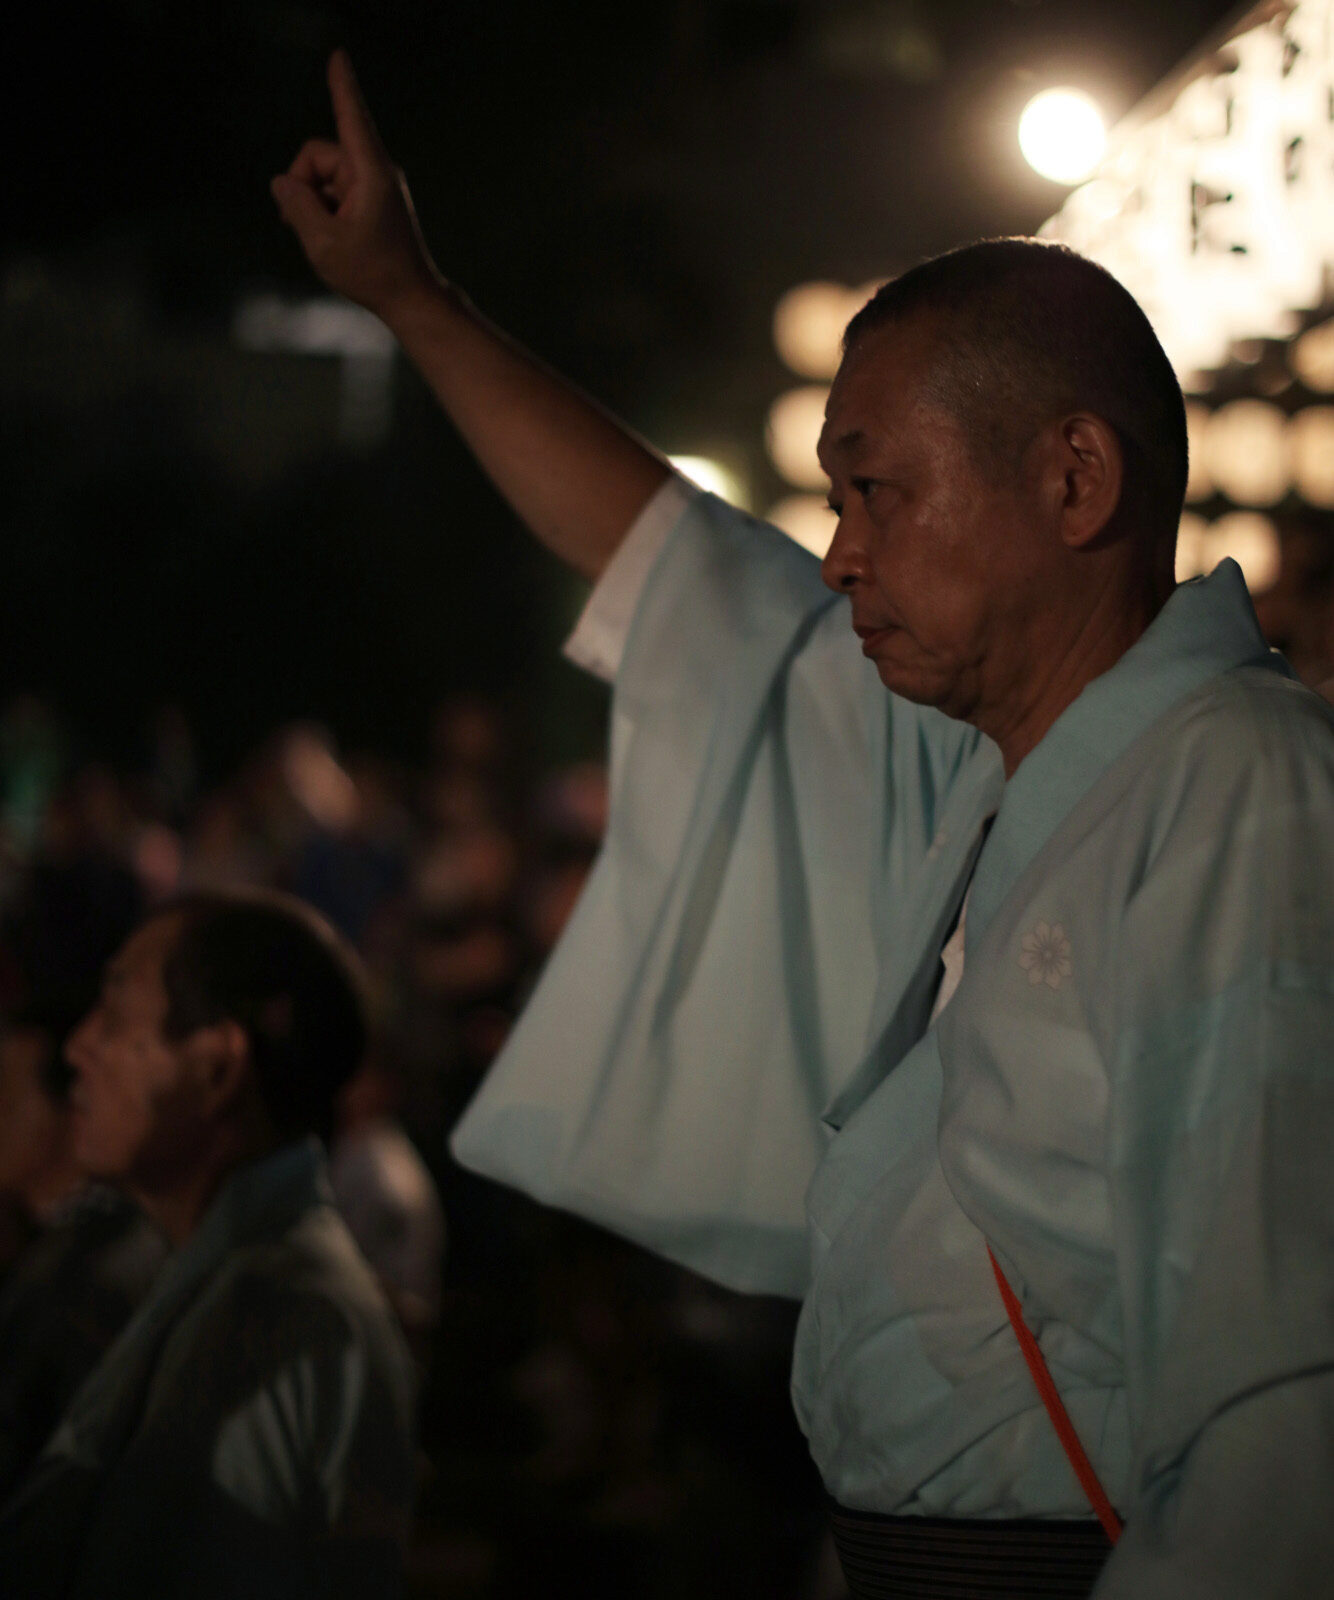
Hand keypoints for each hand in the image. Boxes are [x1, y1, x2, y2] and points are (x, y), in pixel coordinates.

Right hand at [272, 50, 440, 320]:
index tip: (339, 55)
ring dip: (312, 201)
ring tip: (323, 238)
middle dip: (301, 183)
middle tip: (297, 223)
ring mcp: (374, 186)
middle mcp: (375, 172)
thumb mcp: (323, 242)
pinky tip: (328, 237)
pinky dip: (323, 209)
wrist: (411, 298)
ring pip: (323, 176)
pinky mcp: (372, 200)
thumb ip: (296, 205)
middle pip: (320, 155)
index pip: (351, 118)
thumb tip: (283, 182)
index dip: (341, 86)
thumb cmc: (373, 273)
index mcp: (371, 174)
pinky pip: (334, 191)